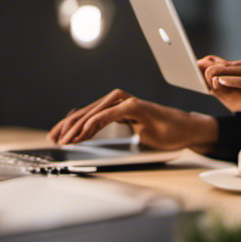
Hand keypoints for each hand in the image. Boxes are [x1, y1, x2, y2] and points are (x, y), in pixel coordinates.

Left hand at [48, 90, 217, 151]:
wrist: (186, 130)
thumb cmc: (162, 133)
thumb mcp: (132, 137)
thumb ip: (114, 134)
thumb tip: (89, 140)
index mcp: (117, 109)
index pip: (88, 114)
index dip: (69, 125)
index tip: (55, 137)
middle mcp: (120, 102)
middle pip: (87, 111)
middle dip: (68, 126)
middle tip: (54, 139)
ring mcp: (129, 103)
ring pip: (96, 111)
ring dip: (78, 126)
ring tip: (65, 139)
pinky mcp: (138, 107)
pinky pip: (113, 113)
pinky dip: (97, 121)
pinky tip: (85, 131)